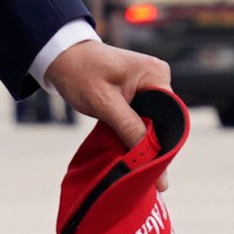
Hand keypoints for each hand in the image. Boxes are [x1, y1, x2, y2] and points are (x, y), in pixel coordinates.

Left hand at [47, 40, 175, 172]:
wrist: (62, 56)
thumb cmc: (79, 72)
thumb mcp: (103, 101)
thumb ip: (128, 126)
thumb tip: (149, 156)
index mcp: (155, 74)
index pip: (171, 115)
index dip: (164, 142)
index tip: (156, 169)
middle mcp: (158, 77)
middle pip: (164, 120)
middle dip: (155, 146)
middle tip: (150, 177)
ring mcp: (149, 84)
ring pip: (153, 121)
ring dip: (144, 141)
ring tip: (141, 170)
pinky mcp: (138, 92)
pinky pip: (143, 117)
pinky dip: (136, 132)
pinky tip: (132, 151)